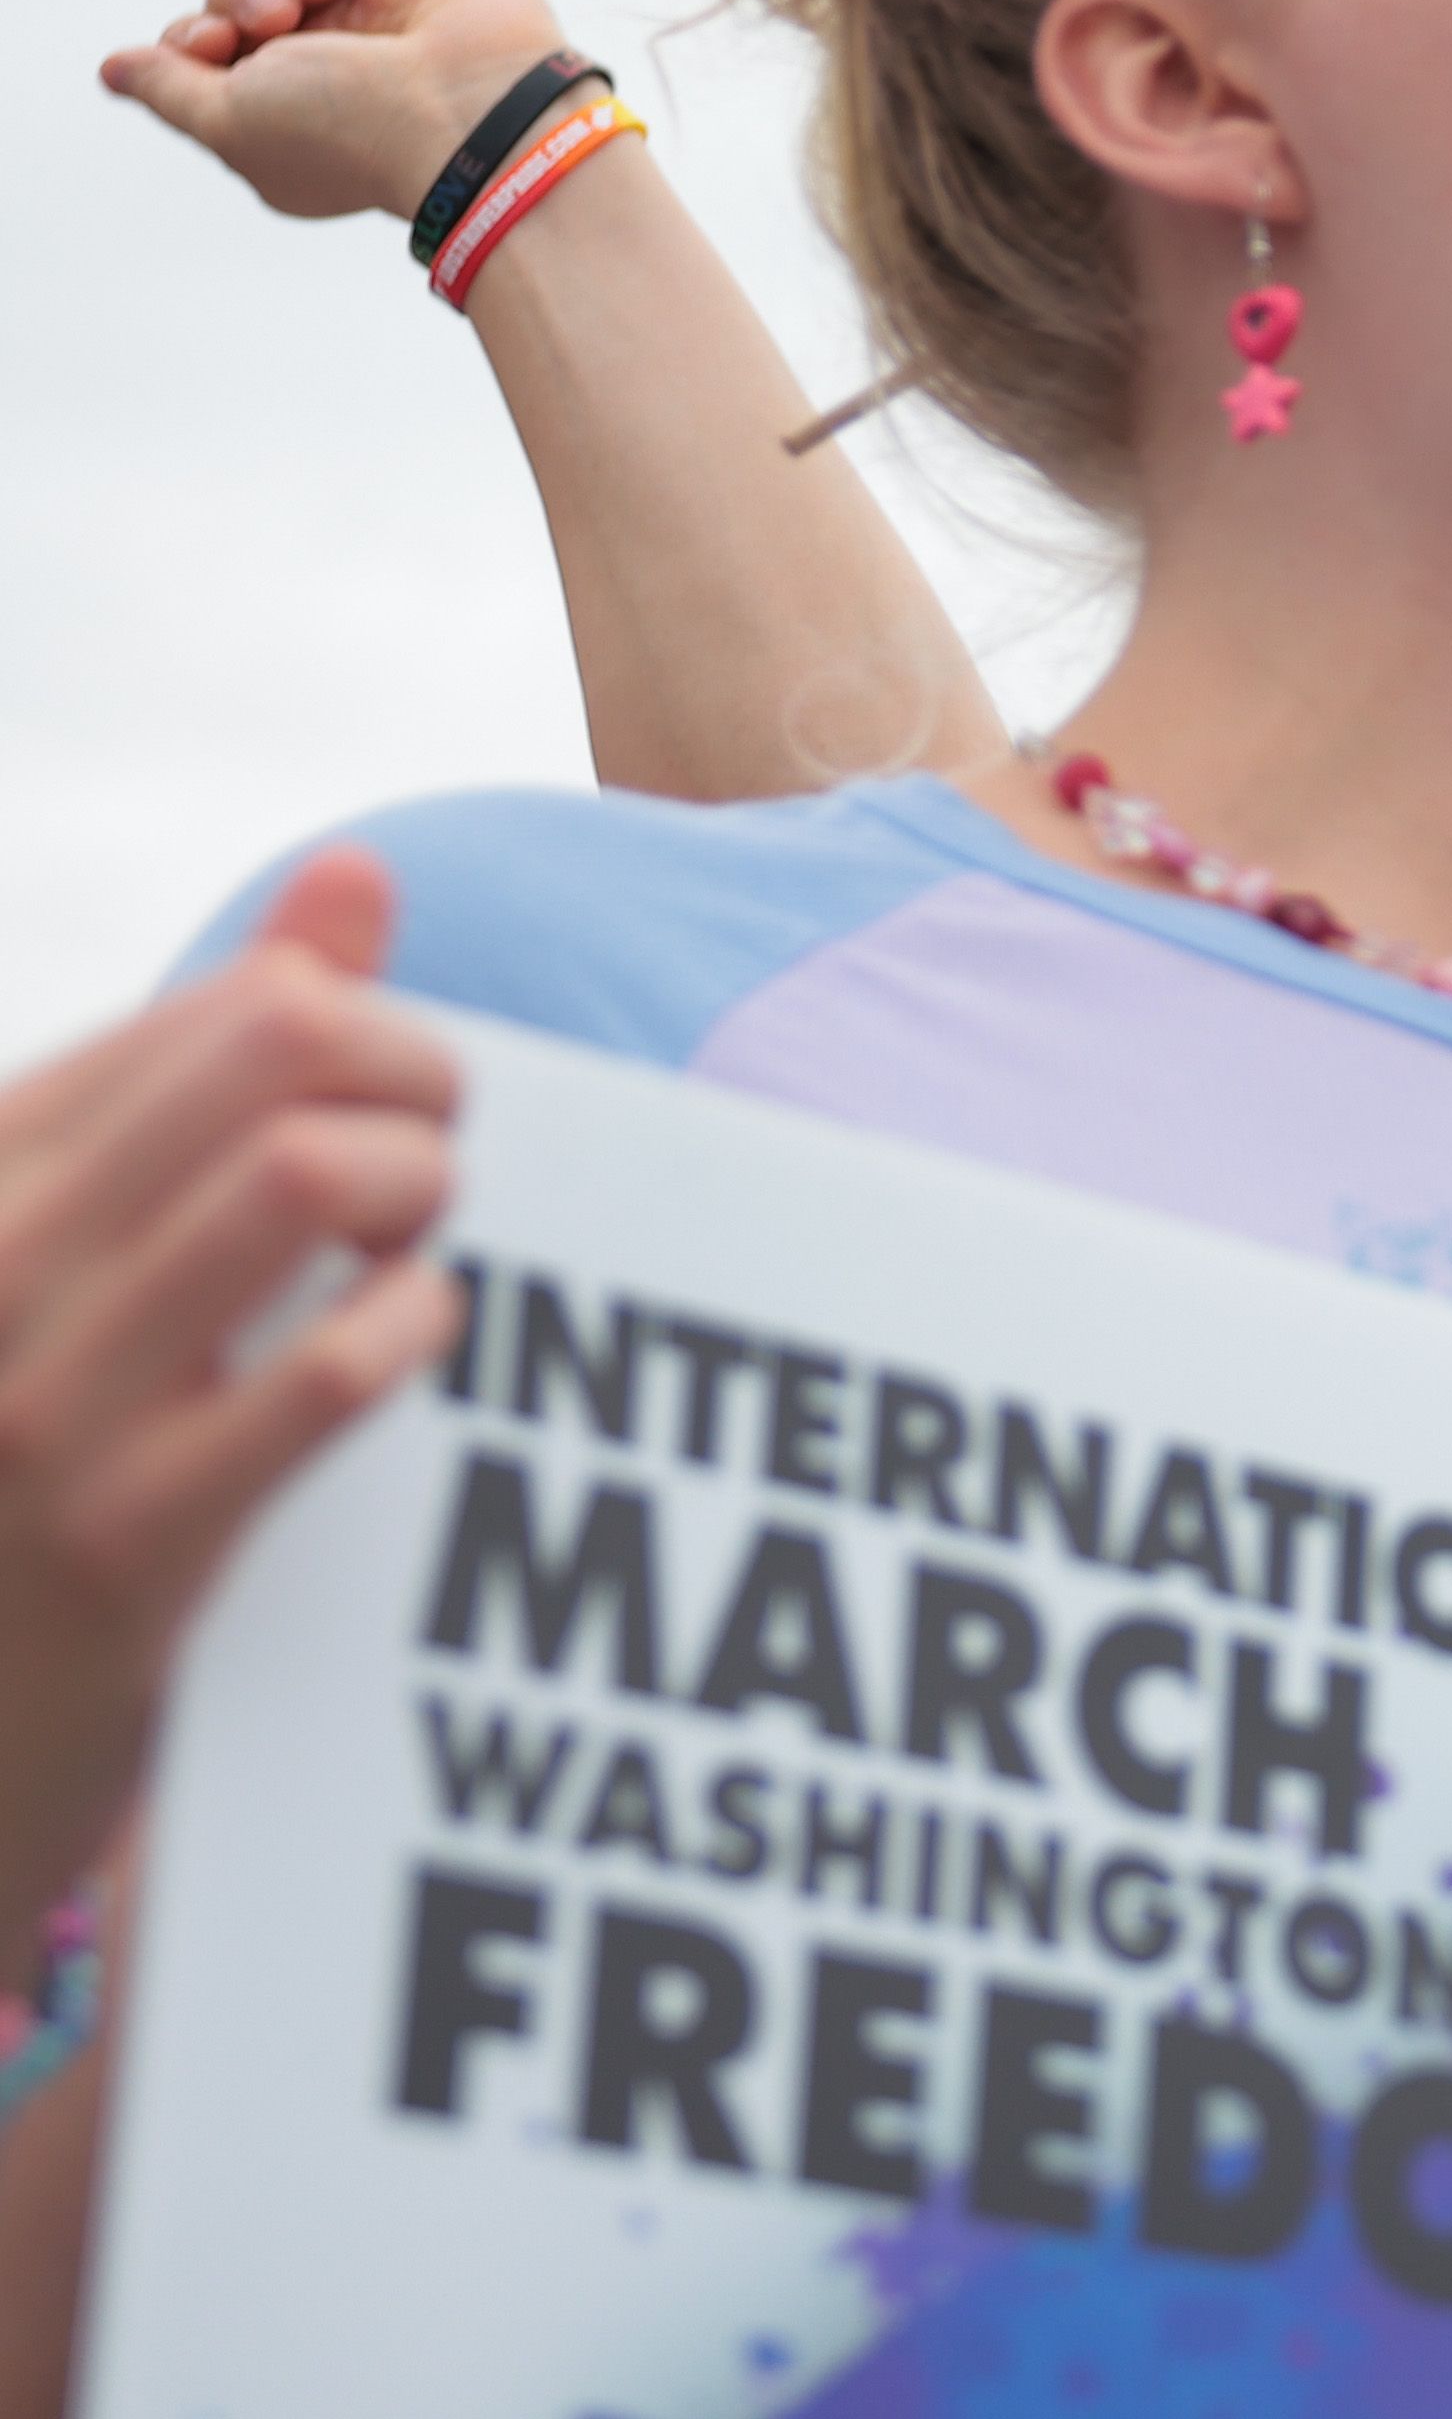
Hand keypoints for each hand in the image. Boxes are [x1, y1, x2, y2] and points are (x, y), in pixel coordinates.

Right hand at [0, 857, 464, 1931]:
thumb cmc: (35, 1449)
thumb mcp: (90, 1240)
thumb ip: (218, 1057)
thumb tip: (356, 872)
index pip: (234, 1009)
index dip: (376, 1031)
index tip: (408, 1107)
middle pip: (279, 1057)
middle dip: (418, 1080)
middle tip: (442, 1162)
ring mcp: (35, 1408)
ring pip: (300, 1180)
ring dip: (419, 1190)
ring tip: (421, 1247)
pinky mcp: (115, 1546)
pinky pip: (319, 1378)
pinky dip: (408, 1331)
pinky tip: (412, 1341)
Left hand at [93, 0, 564, 229]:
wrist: (473, 112)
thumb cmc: (351, 129)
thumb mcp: (228, 119)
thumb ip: (168, 89)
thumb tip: (114, 68)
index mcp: (276, 114)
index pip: (205, 49)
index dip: (196, 34)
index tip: (214, 43)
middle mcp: (324, 66)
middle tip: (278, 17)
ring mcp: (373, 18)